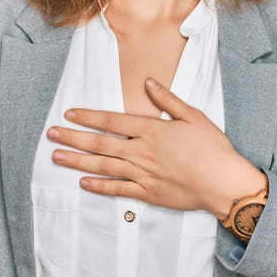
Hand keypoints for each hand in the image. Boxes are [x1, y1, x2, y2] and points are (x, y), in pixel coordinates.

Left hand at [47, 78, 264, 217]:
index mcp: (152, 130)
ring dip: (77, 162)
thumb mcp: (193, 117)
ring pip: (103, 167)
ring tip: (57, 157)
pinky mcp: (148, 193)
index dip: (88, 117)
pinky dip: (99, 186)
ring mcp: (143, 174)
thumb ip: (168, 100)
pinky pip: (118, 190)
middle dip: (73, 138)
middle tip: (52, 135)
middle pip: (99, 144)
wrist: (224, 183)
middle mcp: (142, 152)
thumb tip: (148, 83)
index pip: (111, 121)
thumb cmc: (213, 148)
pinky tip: (83, 183)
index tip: (70, 113)